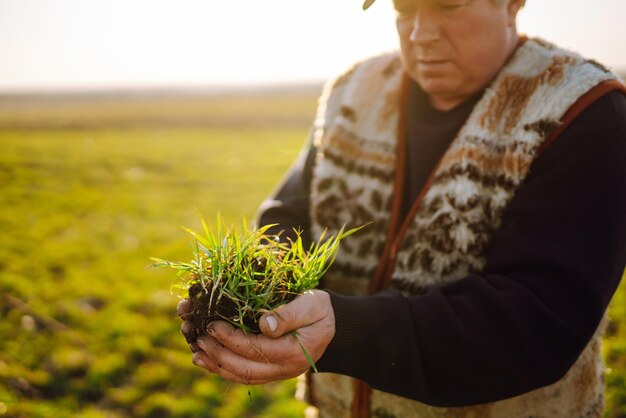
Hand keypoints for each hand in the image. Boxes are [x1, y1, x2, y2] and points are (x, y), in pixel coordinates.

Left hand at [178, 290, 334, 383]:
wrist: (334, 326)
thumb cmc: (320, 310)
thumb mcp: (311, 305)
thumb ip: (289, 315)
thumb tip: (264, 324)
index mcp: (293, 351)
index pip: (256, 349)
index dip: (231, 338)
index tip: (213, 324)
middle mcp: (284, 368)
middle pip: (245, 368)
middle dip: (218, 353)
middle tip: (200, 338)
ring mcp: (277, 373)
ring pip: (242, 376)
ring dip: (217, 366)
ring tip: (197, 353)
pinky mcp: (271, 371)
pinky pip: (245, 376)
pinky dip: (225, 370)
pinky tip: (209, 361)